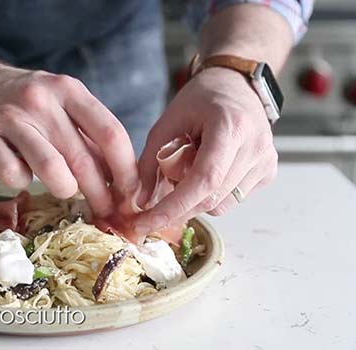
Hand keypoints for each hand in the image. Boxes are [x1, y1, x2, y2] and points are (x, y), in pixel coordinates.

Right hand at [0, 63, 138, 216]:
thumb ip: (85, 134)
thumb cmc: (19, 98)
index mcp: (67, 89)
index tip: (132, 193)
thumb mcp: (58, 102)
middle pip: (83, 158)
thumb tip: (119, 177)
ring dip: (64, 190)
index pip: (110, 133)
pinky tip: (19, 170)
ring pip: (51, 170)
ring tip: (63, 189)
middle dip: (100, 194)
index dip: (126, 169)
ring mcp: (9, 117)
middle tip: (106, 211)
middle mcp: (41, 100)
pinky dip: (21, 182)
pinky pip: (12, 176)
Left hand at [132, 67, 277, 233]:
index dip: (174, 206)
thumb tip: (139, 201)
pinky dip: (211, 195)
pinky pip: (233, 199)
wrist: (236, 85)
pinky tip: (205, 171)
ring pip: (221, 205)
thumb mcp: (167, 122)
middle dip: (177, 208)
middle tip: (151, 208)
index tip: (147, 222)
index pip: (204, 180)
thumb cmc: (201, 99)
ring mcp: (266, 161)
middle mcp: (255, 146)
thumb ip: (149, 161)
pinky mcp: (268, 172)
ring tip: (186, 172)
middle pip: (212, 198)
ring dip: (194, 200)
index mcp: (230, 127)